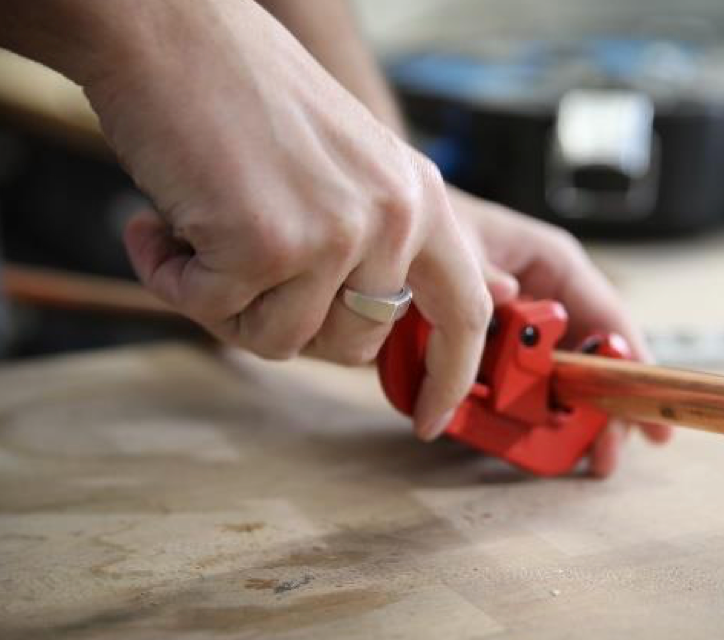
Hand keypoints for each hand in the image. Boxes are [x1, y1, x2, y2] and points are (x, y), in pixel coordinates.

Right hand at [84, 1, 489, 439]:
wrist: (169, 31)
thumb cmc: (246, 100)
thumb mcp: (349, 167)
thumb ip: (380, 241)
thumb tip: (389, 318)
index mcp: (421, 197)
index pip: (465, 312)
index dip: (454, 375)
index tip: (433, 418)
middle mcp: (394, 217)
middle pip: (354, 344)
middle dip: (290, 322)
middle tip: (239, 267)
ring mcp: (337, 232)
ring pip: (284, 339)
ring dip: (226, 299)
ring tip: (196, 230)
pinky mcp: (271, 244)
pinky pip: (218, 313)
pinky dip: (174, 280)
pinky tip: (159, 224)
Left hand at [449, 189, 672, 476]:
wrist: (395, 230)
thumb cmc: (436, 223)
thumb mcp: (458, 242)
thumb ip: (479, 270)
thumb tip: (505, 292)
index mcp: (554, 265)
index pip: (608, 317)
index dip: (633, 365)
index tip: (645, 408)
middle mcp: (552, 297)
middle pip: (592, 358)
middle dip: (601, 407)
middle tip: (604, 455)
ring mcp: (529, 325)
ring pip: (562, 377)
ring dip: (567, 416)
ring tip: (576, 456)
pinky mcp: (503, 347)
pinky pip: (526, 382)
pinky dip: (528, 410)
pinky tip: (531, 437)